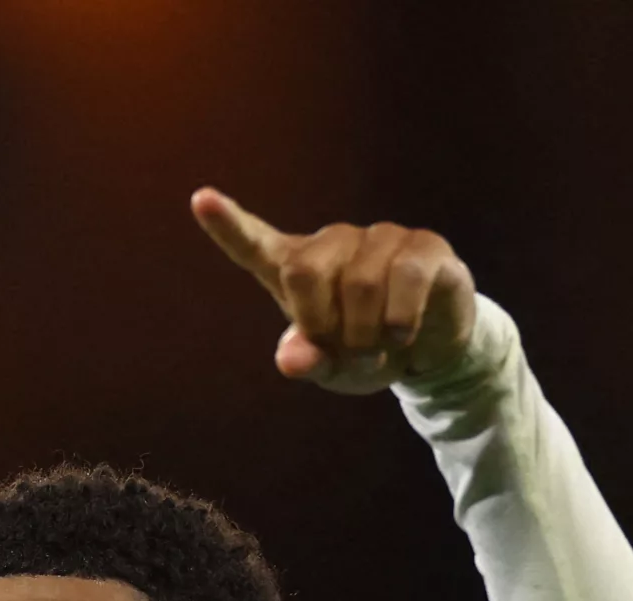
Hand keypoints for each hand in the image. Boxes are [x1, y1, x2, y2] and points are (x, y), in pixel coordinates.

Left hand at [189, 190, 476, 394]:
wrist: (430, 349)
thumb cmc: (367, 351)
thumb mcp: (331, 369)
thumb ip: (307, 362)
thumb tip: (293, 359)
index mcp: (298, 269)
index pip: (254, 244)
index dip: (227, 224)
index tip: (202, 200)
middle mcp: (334, 244)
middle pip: (304, 272)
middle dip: (322, 325)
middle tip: (345, 350)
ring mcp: (380, 238)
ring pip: (359, 285)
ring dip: (368, 337)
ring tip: (378, 347)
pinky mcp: (424, 246)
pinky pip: (405, 279)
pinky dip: (400, 323)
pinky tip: (402, 335)